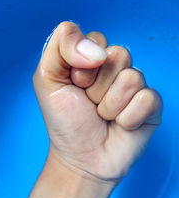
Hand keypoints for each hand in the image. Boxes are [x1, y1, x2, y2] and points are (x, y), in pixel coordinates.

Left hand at [33, 21, 162, 182]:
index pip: (97, 39)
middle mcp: (116, 68)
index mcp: (93, 57)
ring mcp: (136, 86)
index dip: (82, 66)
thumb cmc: (64, 120)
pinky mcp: (151, 106)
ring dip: (109, 105)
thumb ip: (60, 46)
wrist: (81, 158)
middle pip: (119, 55)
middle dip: (96, 86)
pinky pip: (146, 100)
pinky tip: (120, 125)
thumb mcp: (47, 79)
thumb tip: (98, 50)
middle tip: (89, 102)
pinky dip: (127, 118)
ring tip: (103, 116)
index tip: (74, 85)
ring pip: (131, 79)